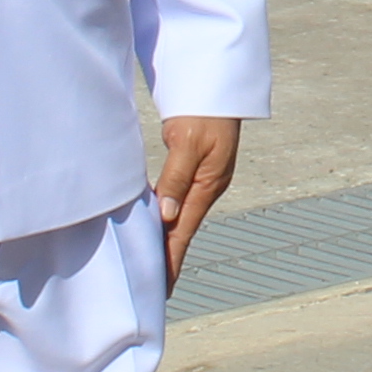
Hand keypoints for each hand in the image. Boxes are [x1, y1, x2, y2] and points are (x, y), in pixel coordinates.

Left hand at [152, 114, 242, 281]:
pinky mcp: (194, 168)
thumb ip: (175, 179)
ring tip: (155, 264)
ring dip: (167, 239)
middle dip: (169, 257)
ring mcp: (202, 178)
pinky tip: (158, 225)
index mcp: (208, 184)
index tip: (162, 287)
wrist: (216, 83)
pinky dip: (167, 217)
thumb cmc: (203, 109)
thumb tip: (165, 216)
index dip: (171, 260)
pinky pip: (178, 201)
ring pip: (180, 216)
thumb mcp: (188, 142)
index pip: (184, 231)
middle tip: (155, 287)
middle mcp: (206, 186)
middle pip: (183, 229)